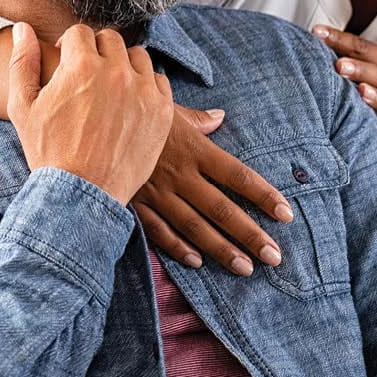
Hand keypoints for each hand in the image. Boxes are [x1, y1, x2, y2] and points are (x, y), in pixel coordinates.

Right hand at [7, 22, 173, 204]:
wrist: (82, 194)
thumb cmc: (48, 151)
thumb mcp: (23, 107)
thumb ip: (23, 62)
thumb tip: (23, 28)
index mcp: (81, 65)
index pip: (80, 32)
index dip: (70, 46)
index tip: (68, 62)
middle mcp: (116, 72)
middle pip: (110, 39)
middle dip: (96, 52)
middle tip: (89, 76)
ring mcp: (143, 90)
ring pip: (137, 56)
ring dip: (124, 65)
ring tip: (111, 88)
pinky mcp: (162, 110)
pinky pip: (158, 80)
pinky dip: (145, 86)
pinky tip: (131, 103)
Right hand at [133, 104, 293, 275]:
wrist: (91, 123)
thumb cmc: (135, 112)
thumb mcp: (168, 109)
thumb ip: (198, 119)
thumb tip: (220, 117)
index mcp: (194, 148)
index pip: (238, 175)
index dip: (263, 195)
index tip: (285, 213)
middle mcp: (181, 174)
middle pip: (222, 209)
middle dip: (250, 235)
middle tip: (274, 256)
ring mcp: (158, 192)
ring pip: (195, 227)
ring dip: (221, 250)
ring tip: (245, 268)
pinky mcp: (136, 204)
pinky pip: (160, 231)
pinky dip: (178, 248)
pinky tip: (198, 262)